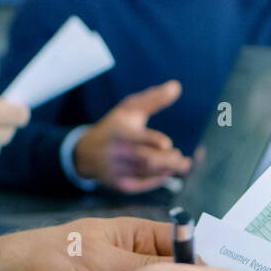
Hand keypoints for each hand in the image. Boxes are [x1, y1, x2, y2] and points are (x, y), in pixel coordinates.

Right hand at [73, 82, 188, 192]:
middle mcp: (114, 152)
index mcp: (118, 131)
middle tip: (184, 159)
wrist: (86, 152)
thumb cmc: (115, 127)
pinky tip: (168, 173)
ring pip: (147, 172)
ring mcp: (115, 170)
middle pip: (146, 159)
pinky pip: (142, 184)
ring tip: (182, 164)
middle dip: (169, 160)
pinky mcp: (118, 184)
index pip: (135, 137)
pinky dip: (158, 180)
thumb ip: (153, 99)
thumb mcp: (129, 109)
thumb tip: (176, 86)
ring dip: (169, 169)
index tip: (167, 144)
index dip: (152, 141)